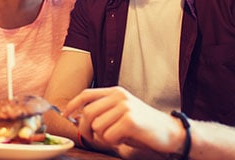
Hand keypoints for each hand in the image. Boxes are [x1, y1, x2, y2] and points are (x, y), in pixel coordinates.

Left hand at [64, 86, 181, 155]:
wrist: (170, 132)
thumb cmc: (143, 126)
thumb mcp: (121, 112)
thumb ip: (103, 111)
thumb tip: (78, 117)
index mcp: (115, 92)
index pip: (86, 94)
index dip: (72, 104)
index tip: (64, 115)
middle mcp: (119, 96)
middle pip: (88, 113)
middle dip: (85, 129)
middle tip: (93, 138)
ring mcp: (125, 107)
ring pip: (97, 126)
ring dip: (103, 137)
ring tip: (117, 137)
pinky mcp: (130, 120)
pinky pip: (108, 135)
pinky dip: (113, 142)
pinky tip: (124, 139)